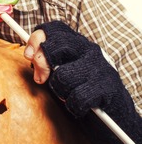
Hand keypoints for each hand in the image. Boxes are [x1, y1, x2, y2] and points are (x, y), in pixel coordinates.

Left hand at [24, 20, 141, 143]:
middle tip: (41, 79)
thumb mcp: (60, 72)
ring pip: (63, 75)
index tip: (28, 56)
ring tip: (66, 95)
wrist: (115, 115)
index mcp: (77, 43)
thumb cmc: (81, 90)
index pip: (54, 28)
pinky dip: (73, 106)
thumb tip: (30, 55)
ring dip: (59, 91)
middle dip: (42, 64)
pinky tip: (77, 106)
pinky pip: (77, 97)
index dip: (37, 39)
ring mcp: (100, 68)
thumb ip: (45, 62)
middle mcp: (90, 50)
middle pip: (56, 46)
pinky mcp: (107, 88)